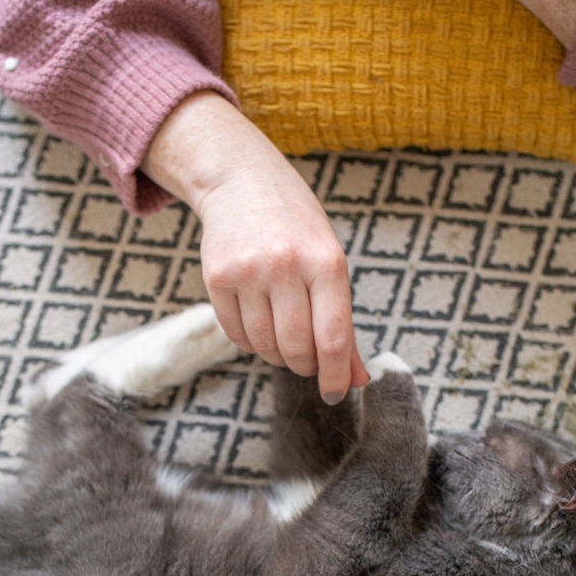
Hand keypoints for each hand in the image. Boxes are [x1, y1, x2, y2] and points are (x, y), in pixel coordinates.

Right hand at [143, 92, 367, 402]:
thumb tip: (357, 378)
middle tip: (306, 361)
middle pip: (297, 348)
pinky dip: (250, 341)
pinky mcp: (218, 277)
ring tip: (281, 335)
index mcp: (327, 262)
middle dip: (304, 365)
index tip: (336, 393)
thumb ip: (342, 322)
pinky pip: (235, 334)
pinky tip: (259, 324)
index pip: (334, 336)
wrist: (242, 182)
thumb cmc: (296, 228)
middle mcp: (288, 266)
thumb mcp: (330, 263)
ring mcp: (249, 271)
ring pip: (264, 345)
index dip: (337, 374)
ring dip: (275, 353)